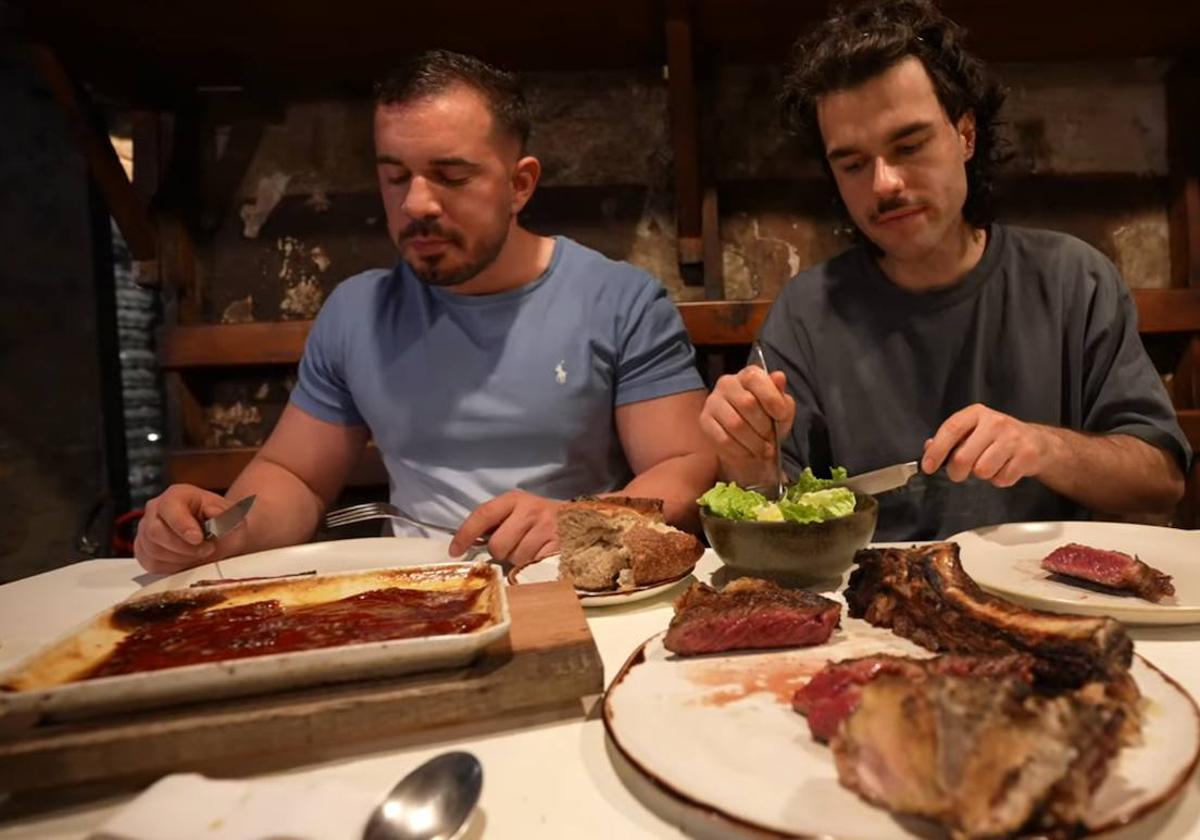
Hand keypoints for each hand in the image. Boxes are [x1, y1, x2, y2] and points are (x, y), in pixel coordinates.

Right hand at [133, 484, 230, 572]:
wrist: (219, 535)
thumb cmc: (221, 522)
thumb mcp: (230, 513)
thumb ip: (224, 512)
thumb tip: (215, 513)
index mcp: (176, 495)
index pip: (170, 508)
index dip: (183, 526)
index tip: (198, 538)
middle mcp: (155, 510)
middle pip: (155, 532)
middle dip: (184, 547)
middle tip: (206, 550)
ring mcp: (146, 530)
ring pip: (153, 551)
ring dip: (181, 559)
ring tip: (200, 554)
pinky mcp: (144, 550)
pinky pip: (152, 564)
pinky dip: (172, 567)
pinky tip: (187, 561)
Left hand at [450, 490, 562, 567]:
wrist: (575, 518)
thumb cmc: (535, 517)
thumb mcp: (515, 510)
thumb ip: (493, 523)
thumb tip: (464, 545)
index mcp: (514, 499)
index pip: (483, 515)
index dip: (465, 534)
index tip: (455, 552)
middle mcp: (530, 511)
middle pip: (498, 545)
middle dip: (500, 552)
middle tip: (509, 546)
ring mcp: (546, 528)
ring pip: (516, 559)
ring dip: (517, 560)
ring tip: (527, 549)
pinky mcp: (558, 546)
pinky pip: (533, 565)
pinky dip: (532, 564)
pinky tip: (538, 554)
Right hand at [699, 367, 794, 484]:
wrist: (749, 440)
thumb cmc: (767, 420)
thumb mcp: (783, 410)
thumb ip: (782, 397)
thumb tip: (779, 377)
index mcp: (748, 375)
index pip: (756, 379)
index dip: (772, 399)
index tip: (781, 417)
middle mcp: (727, 383)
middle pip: (747, 403)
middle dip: (764, 426)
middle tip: (771, 439)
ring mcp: (713, 401)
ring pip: (735, 424)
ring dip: (754, 442)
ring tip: (763, 450)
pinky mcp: (705, 421)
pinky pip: (723, 438)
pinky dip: (740, 450)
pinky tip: (748, 452)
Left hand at [921, 404, 1047, 486]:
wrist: (1036, 441)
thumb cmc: (996, 437)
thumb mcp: (972, 430)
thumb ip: (950, 439)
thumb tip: (928, 448)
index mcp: (976, 413)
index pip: (951, 430)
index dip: (936, 451)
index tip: (928, 467)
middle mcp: (995, 422)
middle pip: (963, 457)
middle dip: (956, 472)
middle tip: (959, 473)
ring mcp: (1013, 438)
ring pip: (982, 471)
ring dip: (982, 475)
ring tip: (989, 465)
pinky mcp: (1027, 455)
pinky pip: (1001, 479)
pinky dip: (999, 479)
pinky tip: (1004, 468)